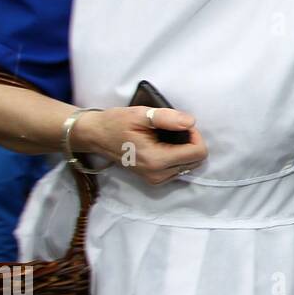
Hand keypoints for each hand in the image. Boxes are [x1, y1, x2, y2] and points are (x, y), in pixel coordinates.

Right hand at [72, 106, 208, 184]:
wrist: (95, 136)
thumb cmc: (116, 123)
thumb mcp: (140, 114)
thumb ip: (166, 118)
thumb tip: (190, 122)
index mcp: (157, 161)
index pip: (198, 153)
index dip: (195, 135)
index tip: (181, 124)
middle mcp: (158, 175)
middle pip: (196, 161)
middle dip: (191, 142)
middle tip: (174, 128)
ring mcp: (156, 180)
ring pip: (189, 165)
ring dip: (185, 149)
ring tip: (167, 136)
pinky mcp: (154, 179)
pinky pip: (179, 168)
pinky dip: (178, 155)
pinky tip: (164, 144)